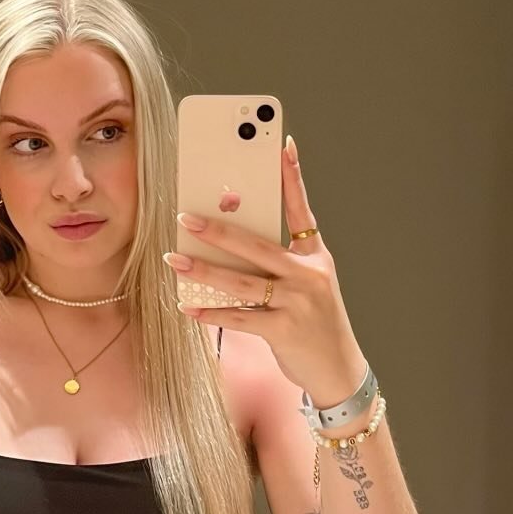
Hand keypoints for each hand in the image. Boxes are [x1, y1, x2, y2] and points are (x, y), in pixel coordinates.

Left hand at [165, 135, 365, 406]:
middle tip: (185, 217)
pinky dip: (212, 312)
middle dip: (219, 230)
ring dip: (204, 271)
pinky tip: (188, 306)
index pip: (301, 209)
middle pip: (258, 246)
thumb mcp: (308, 284)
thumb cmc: (314, 321)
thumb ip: (278, 262)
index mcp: (316, 256)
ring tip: (173, 260)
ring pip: (243, 282)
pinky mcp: (284, 331)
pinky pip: (240, 318)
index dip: (292, 176)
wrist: (339, 369)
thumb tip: (228, 242)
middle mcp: (310, 275)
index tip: (281, 145)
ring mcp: (298, 303)